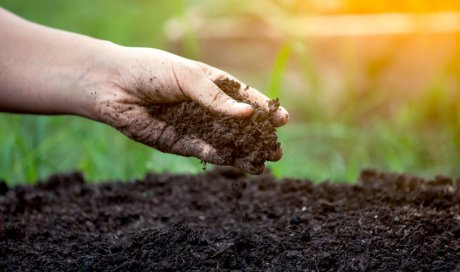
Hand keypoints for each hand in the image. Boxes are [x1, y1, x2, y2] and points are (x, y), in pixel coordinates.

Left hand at [90, 46, 288, 167]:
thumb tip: (247, 113)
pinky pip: (202, 151)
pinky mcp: (178, 142)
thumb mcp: (188, 77)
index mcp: (212, 84)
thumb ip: (215, 98)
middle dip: (258, 138)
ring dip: (242, 154)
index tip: (283, 119)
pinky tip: (233, 162)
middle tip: (277, 150)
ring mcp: (194, 126)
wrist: (113, 85)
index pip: (244, 98)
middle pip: (238, 125)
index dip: (264, 109)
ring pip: (224, 142)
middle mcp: (206, 107)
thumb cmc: (151, 71)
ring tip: (262, 166)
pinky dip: (217, 156)